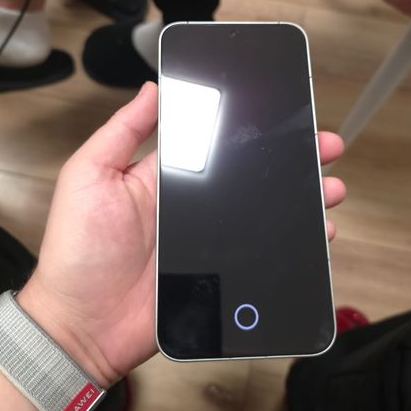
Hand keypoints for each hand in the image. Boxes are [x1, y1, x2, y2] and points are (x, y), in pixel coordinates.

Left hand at [18, 82, 345, 386]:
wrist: (83, 323)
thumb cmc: (79, 248)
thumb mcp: (90, 175)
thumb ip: (122, 132)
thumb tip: (152, 87)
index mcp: (167, 175)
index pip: (219, 142)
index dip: (252, 128)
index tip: (285, 114)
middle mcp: (194, 204)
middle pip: (253, 176)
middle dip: (292, 159)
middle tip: (325, 147)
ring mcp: (211, 240)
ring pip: (267, 212)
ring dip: (303, 198)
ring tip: (331, 188)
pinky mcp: (223, 274)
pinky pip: (265, 255)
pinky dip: (296, 245)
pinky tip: (319, 234)